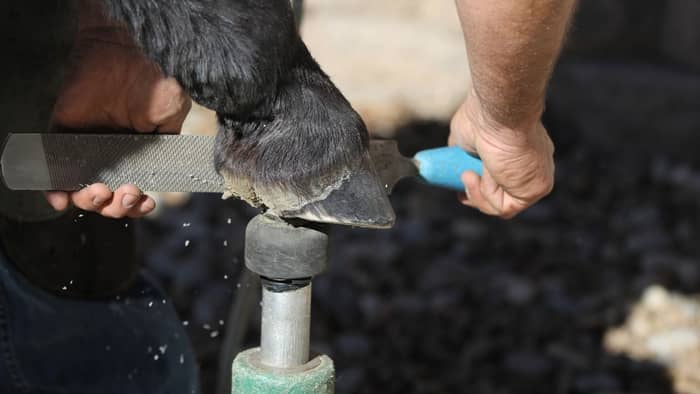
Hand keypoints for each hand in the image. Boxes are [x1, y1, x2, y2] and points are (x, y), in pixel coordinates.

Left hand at [45, 4, 190, 217]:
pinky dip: (55, 192)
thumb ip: (169, 142)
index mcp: (136, 156)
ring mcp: (85, 149)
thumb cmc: (150, 81)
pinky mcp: (62, 137)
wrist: (121, 54)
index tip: (148, 202)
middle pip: (108, 199)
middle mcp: (110, 156)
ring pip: (83, 192)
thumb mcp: (172, 114)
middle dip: (118, 206)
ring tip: (102, 191)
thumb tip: (168, 169)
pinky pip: (53, 173)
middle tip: (126, 192)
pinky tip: (63, 200)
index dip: (138, 205)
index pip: (133, 192)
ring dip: (93, 202)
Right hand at [448, 91, 553, 217]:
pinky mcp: (535, 189)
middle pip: (505, 196)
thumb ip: (465, 150)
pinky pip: (505, 207)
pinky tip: (482, 175)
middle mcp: (534, 167)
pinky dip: (487, 195)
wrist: (498, 112)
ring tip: (468, 174)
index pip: (506, 179)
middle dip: (479, 197)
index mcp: (522, 153)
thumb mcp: (465, 136)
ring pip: (502, 205)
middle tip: (460, 192)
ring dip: (478, 195)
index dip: (483, 186)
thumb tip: (454, 155)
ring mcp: (536, 179)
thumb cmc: (482, 116)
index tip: (463, 182)